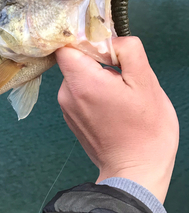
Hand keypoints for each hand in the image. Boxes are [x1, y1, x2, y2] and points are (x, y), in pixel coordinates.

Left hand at [56, 37, 178, 202]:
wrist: (135, 173)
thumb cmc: (146, 130)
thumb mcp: (146, 83)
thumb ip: (128, 52)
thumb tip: (113, 39)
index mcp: (82, 82)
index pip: (66, 46)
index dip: (83, 40)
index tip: (105, 46)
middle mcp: (66, 94)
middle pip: (73, 61)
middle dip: (96, 61)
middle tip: (122, 75)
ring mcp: (66, 109)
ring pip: (77, 77)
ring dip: (97, 78)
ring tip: (121, 95)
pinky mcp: (71, 119)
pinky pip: (78, 94)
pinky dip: (93, 93)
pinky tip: (113, 107)